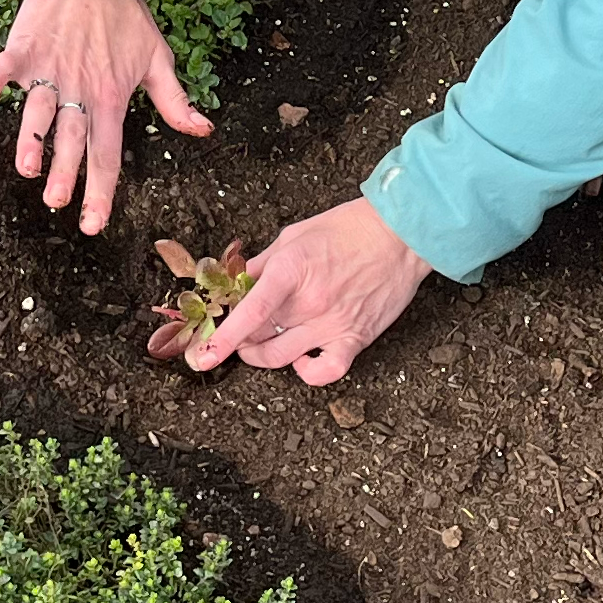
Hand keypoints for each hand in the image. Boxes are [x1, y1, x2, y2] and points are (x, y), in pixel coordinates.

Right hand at [0, 0, 209, 234]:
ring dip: (32, 139)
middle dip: (63, 173)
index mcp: (110, 97)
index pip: (106, 154)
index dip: (100, 191)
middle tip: (56, 203)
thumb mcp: (159, 59)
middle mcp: (80, 88)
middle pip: (71, 139)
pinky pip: (8, 65)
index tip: (92, 224)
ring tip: (26, 168)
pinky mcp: (27, 45)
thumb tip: (203, 131)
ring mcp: (51, 68)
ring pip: (39, 111)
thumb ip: (175, 102)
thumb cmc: (126, 15)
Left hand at [188, 197, 431, 386]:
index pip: (248, 314)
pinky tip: (301, 361)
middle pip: (257, 336)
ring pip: (281, 357)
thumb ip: (263, 263)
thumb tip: (237, 283)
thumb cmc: (349, 228)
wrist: (399, 234)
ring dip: (261, 356)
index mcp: (291, 271)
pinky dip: (308, 373)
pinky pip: (326, 371)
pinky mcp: (355, 338)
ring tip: (258, 347)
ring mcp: (332, 323)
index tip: (203, 356)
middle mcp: (309, 302)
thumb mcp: (295, 235)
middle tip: (239, 331)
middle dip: (239, 338)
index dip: (222, 339)